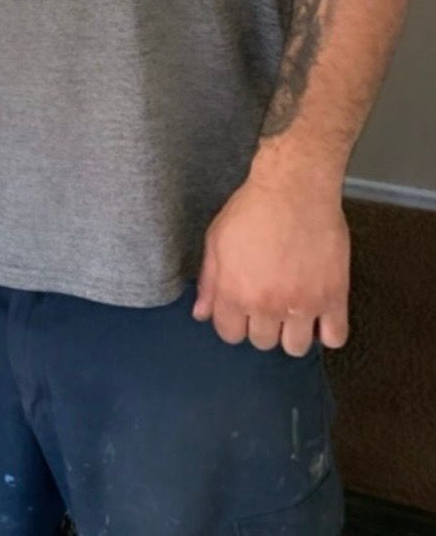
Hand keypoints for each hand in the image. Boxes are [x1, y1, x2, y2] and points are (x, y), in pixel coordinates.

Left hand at [193, 172, 350, 353]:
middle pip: (263, 342)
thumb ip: (208, 281)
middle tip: (268, 304)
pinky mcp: (333, 297)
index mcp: (235, 293)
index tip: (242, 311)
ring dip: (293, 334)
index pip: (230, 334)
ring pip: (296, 348)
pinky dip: (327, 333)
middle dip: (262, 326)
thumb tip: (201, 313)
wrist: (295, 188)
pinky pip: (335, 338)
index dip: (234, 323)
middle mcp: (267, 305)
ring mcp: (302, 304)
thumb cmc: (254, 208)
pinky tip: (320, 316)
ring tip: (293, 312)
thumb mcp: (217, 239)